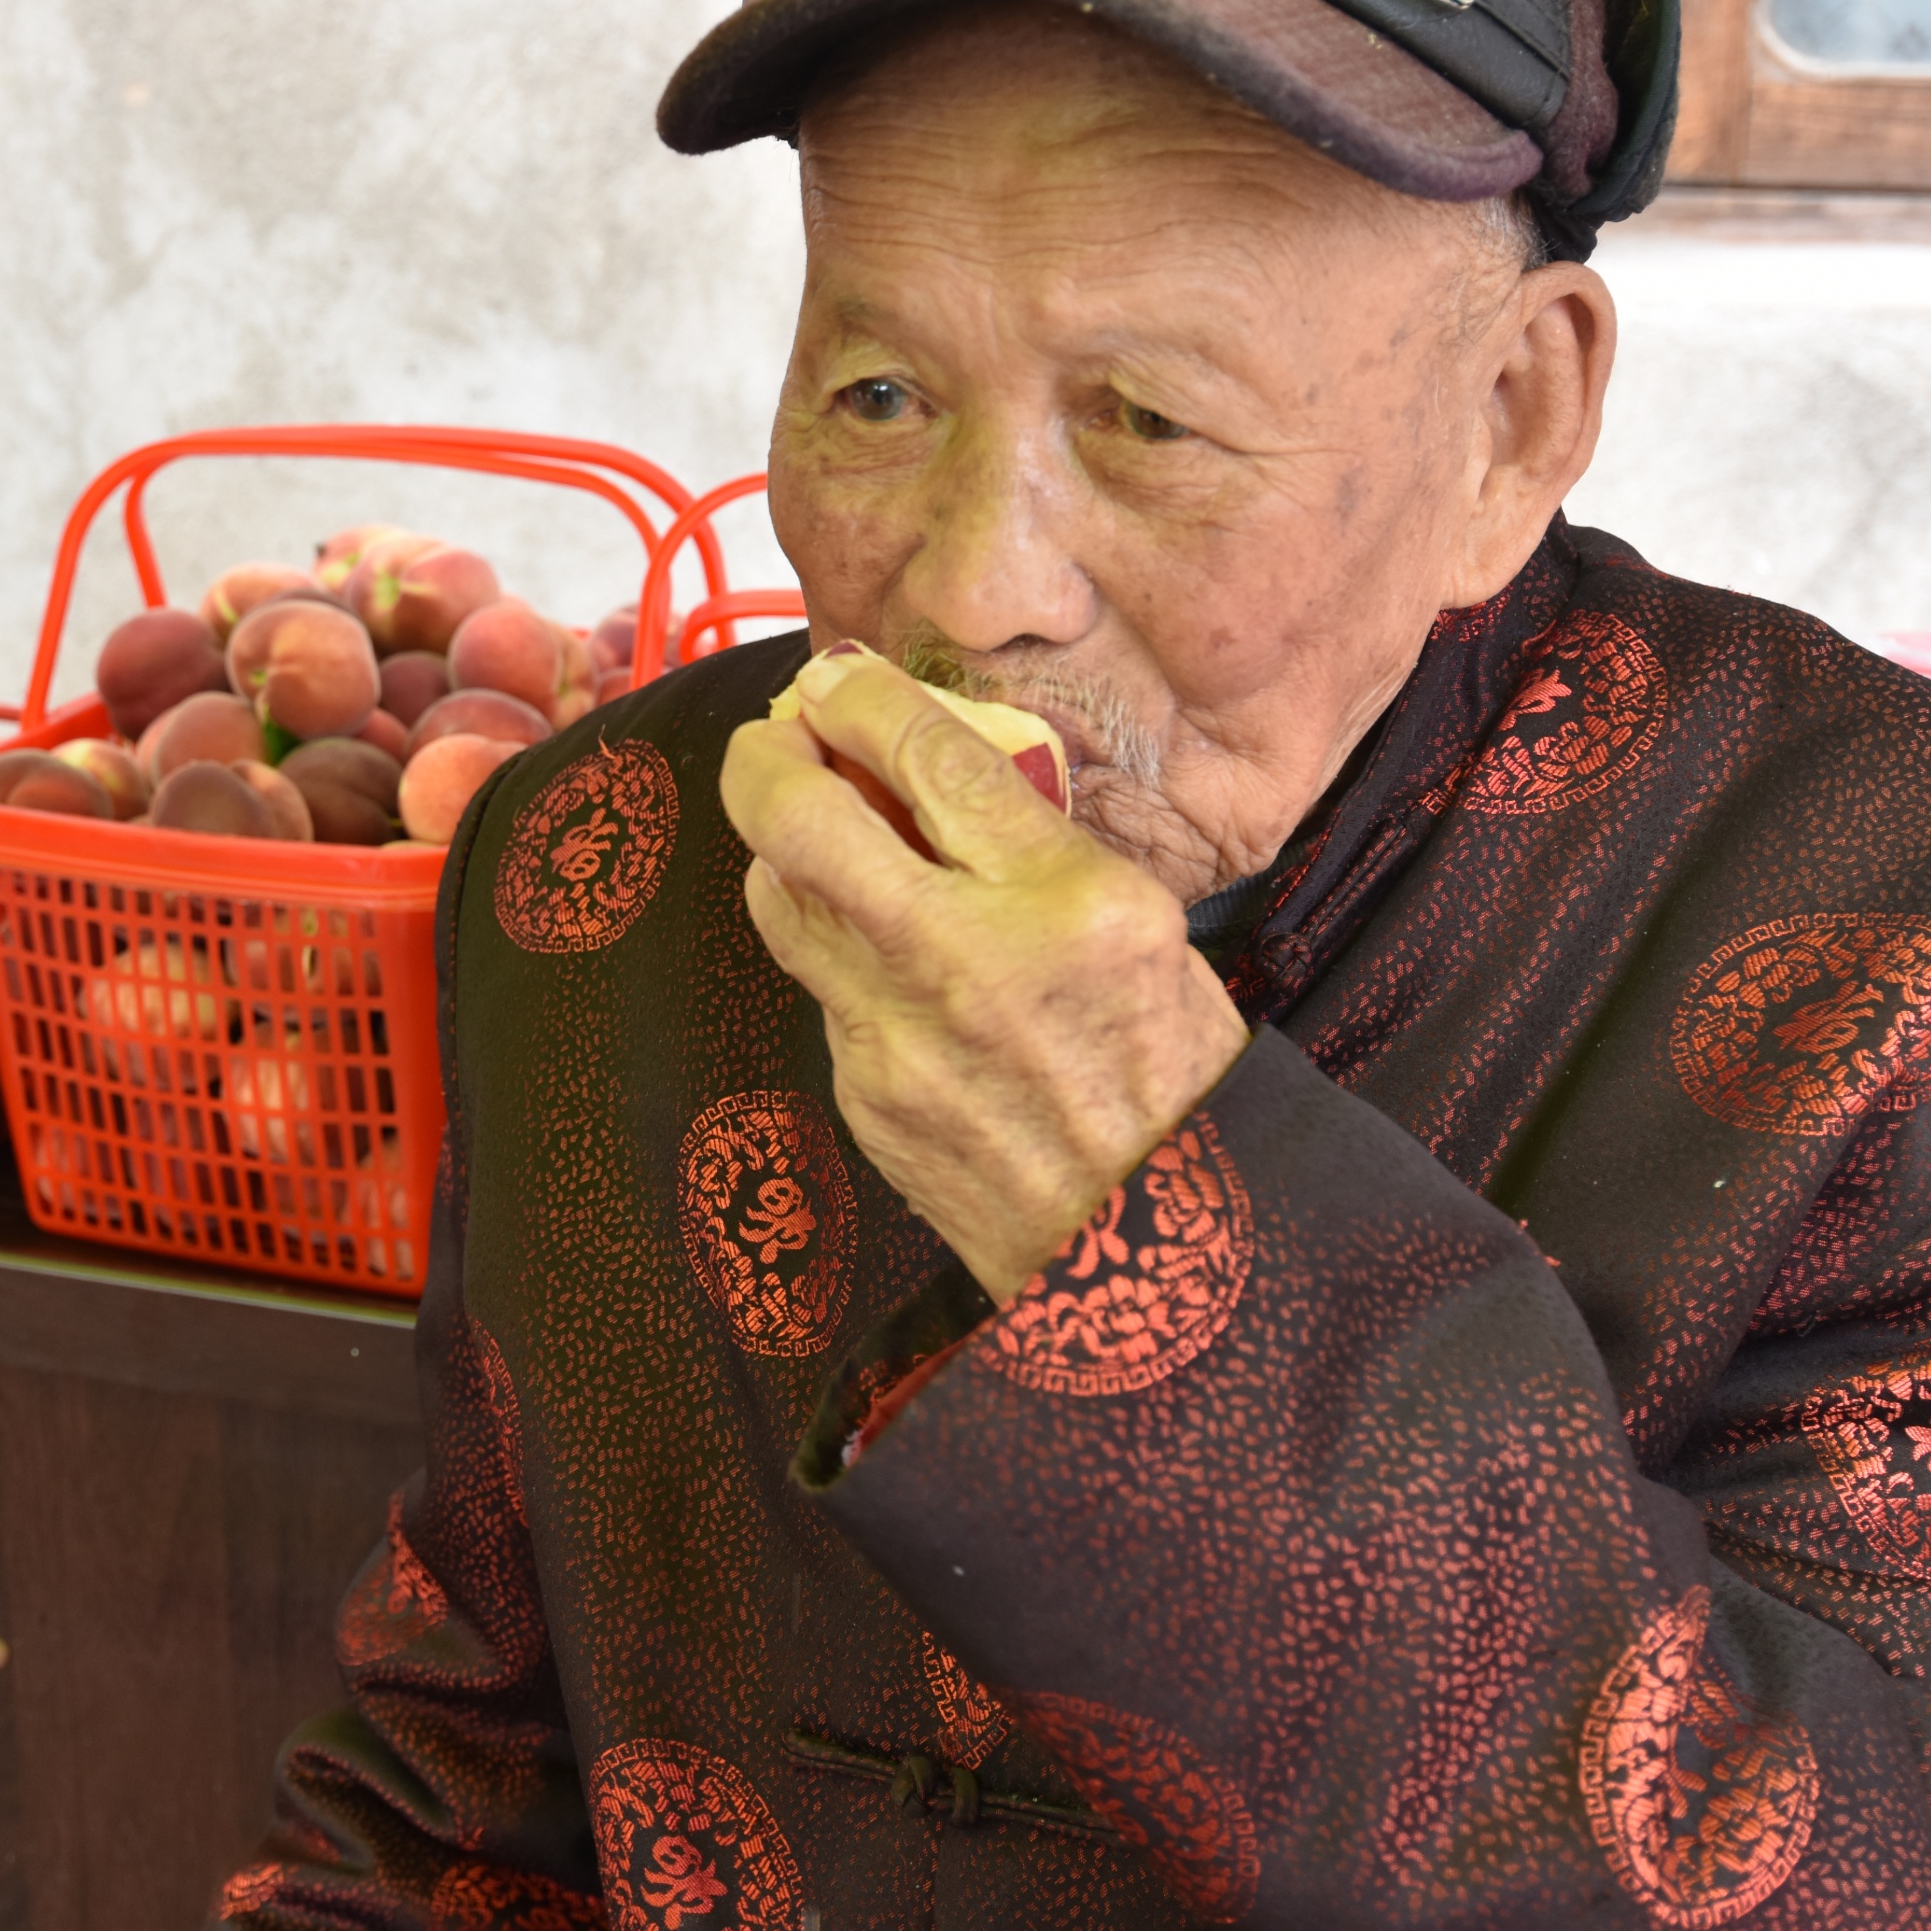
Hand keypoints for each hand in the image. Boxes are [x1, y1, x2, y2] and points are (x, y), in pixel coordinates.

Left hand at [719, 647, 1248, 1297]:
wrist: (1146, 1250)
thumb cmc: (1164, 1072)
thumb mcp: (1149, 929)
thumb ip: (1037, 843)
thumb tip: (932, 762)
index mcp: (1070, 903)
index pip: (931, 757)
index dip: (861, 696)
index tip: (837, 680)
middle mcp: (968, 960)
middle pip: (801, 817)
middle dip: (766, 755)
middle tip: (776, 737)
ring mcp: (898, 1034)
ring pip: (779, 898)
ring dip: (781, 847)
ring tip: (811, 828)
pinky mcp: (861, 1091)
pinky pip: (818, 987)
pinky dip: (834, 950)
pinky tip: (875, 951)